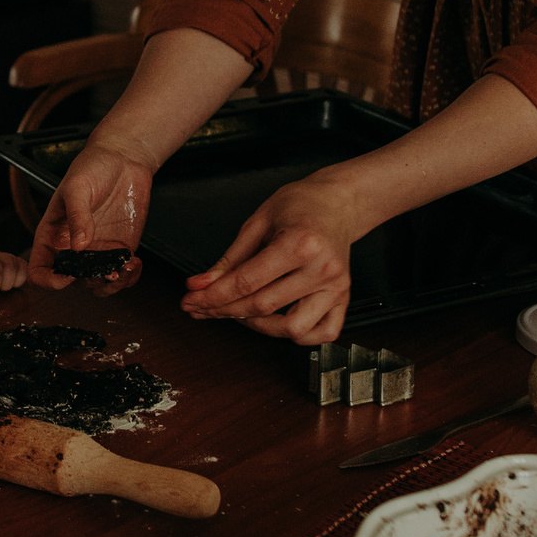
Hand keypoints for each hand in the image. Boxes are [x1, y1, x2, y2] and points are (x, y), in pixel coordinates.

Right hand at [27, 140, 150, 294]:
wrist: (123, 158)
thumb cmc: (91, 166)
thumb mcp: (77, 186)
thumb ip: (77, 215)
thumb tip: (78, 245)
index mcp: (52, 235)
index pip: (40, 270)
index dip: (49, 280)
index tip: (68, 275)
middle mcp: (72, 248)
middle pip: (73, 282)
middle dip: (89, 281)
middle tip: (105, 270)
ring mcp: (97, 251)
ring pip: (98, 284)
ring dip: (111, 284)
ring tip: (124, 268)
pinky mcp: (119, 249)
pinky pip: (121, 274)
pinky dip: (129, 277)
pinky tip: (135, 264)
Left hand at [180, 173, 362, 343]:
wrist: (338, 201)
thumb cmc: (301, 204)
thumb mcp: (258, 221)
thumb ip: (230, 258)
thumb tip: (201, 284)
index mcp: (301, 243)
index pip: (247, 282)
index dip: (213, 295)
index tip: (191, 299)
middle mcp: (323, 268)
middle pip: (264, 306)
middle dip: (224, 310)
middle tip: (201, 307)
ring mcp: (337, 287)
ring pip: (294, 329)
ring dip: (260, 326)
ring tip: (241, 311)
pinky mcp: (344, 297)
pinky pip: (324, 333)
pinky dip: (300, 335)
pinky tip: (279, 322)